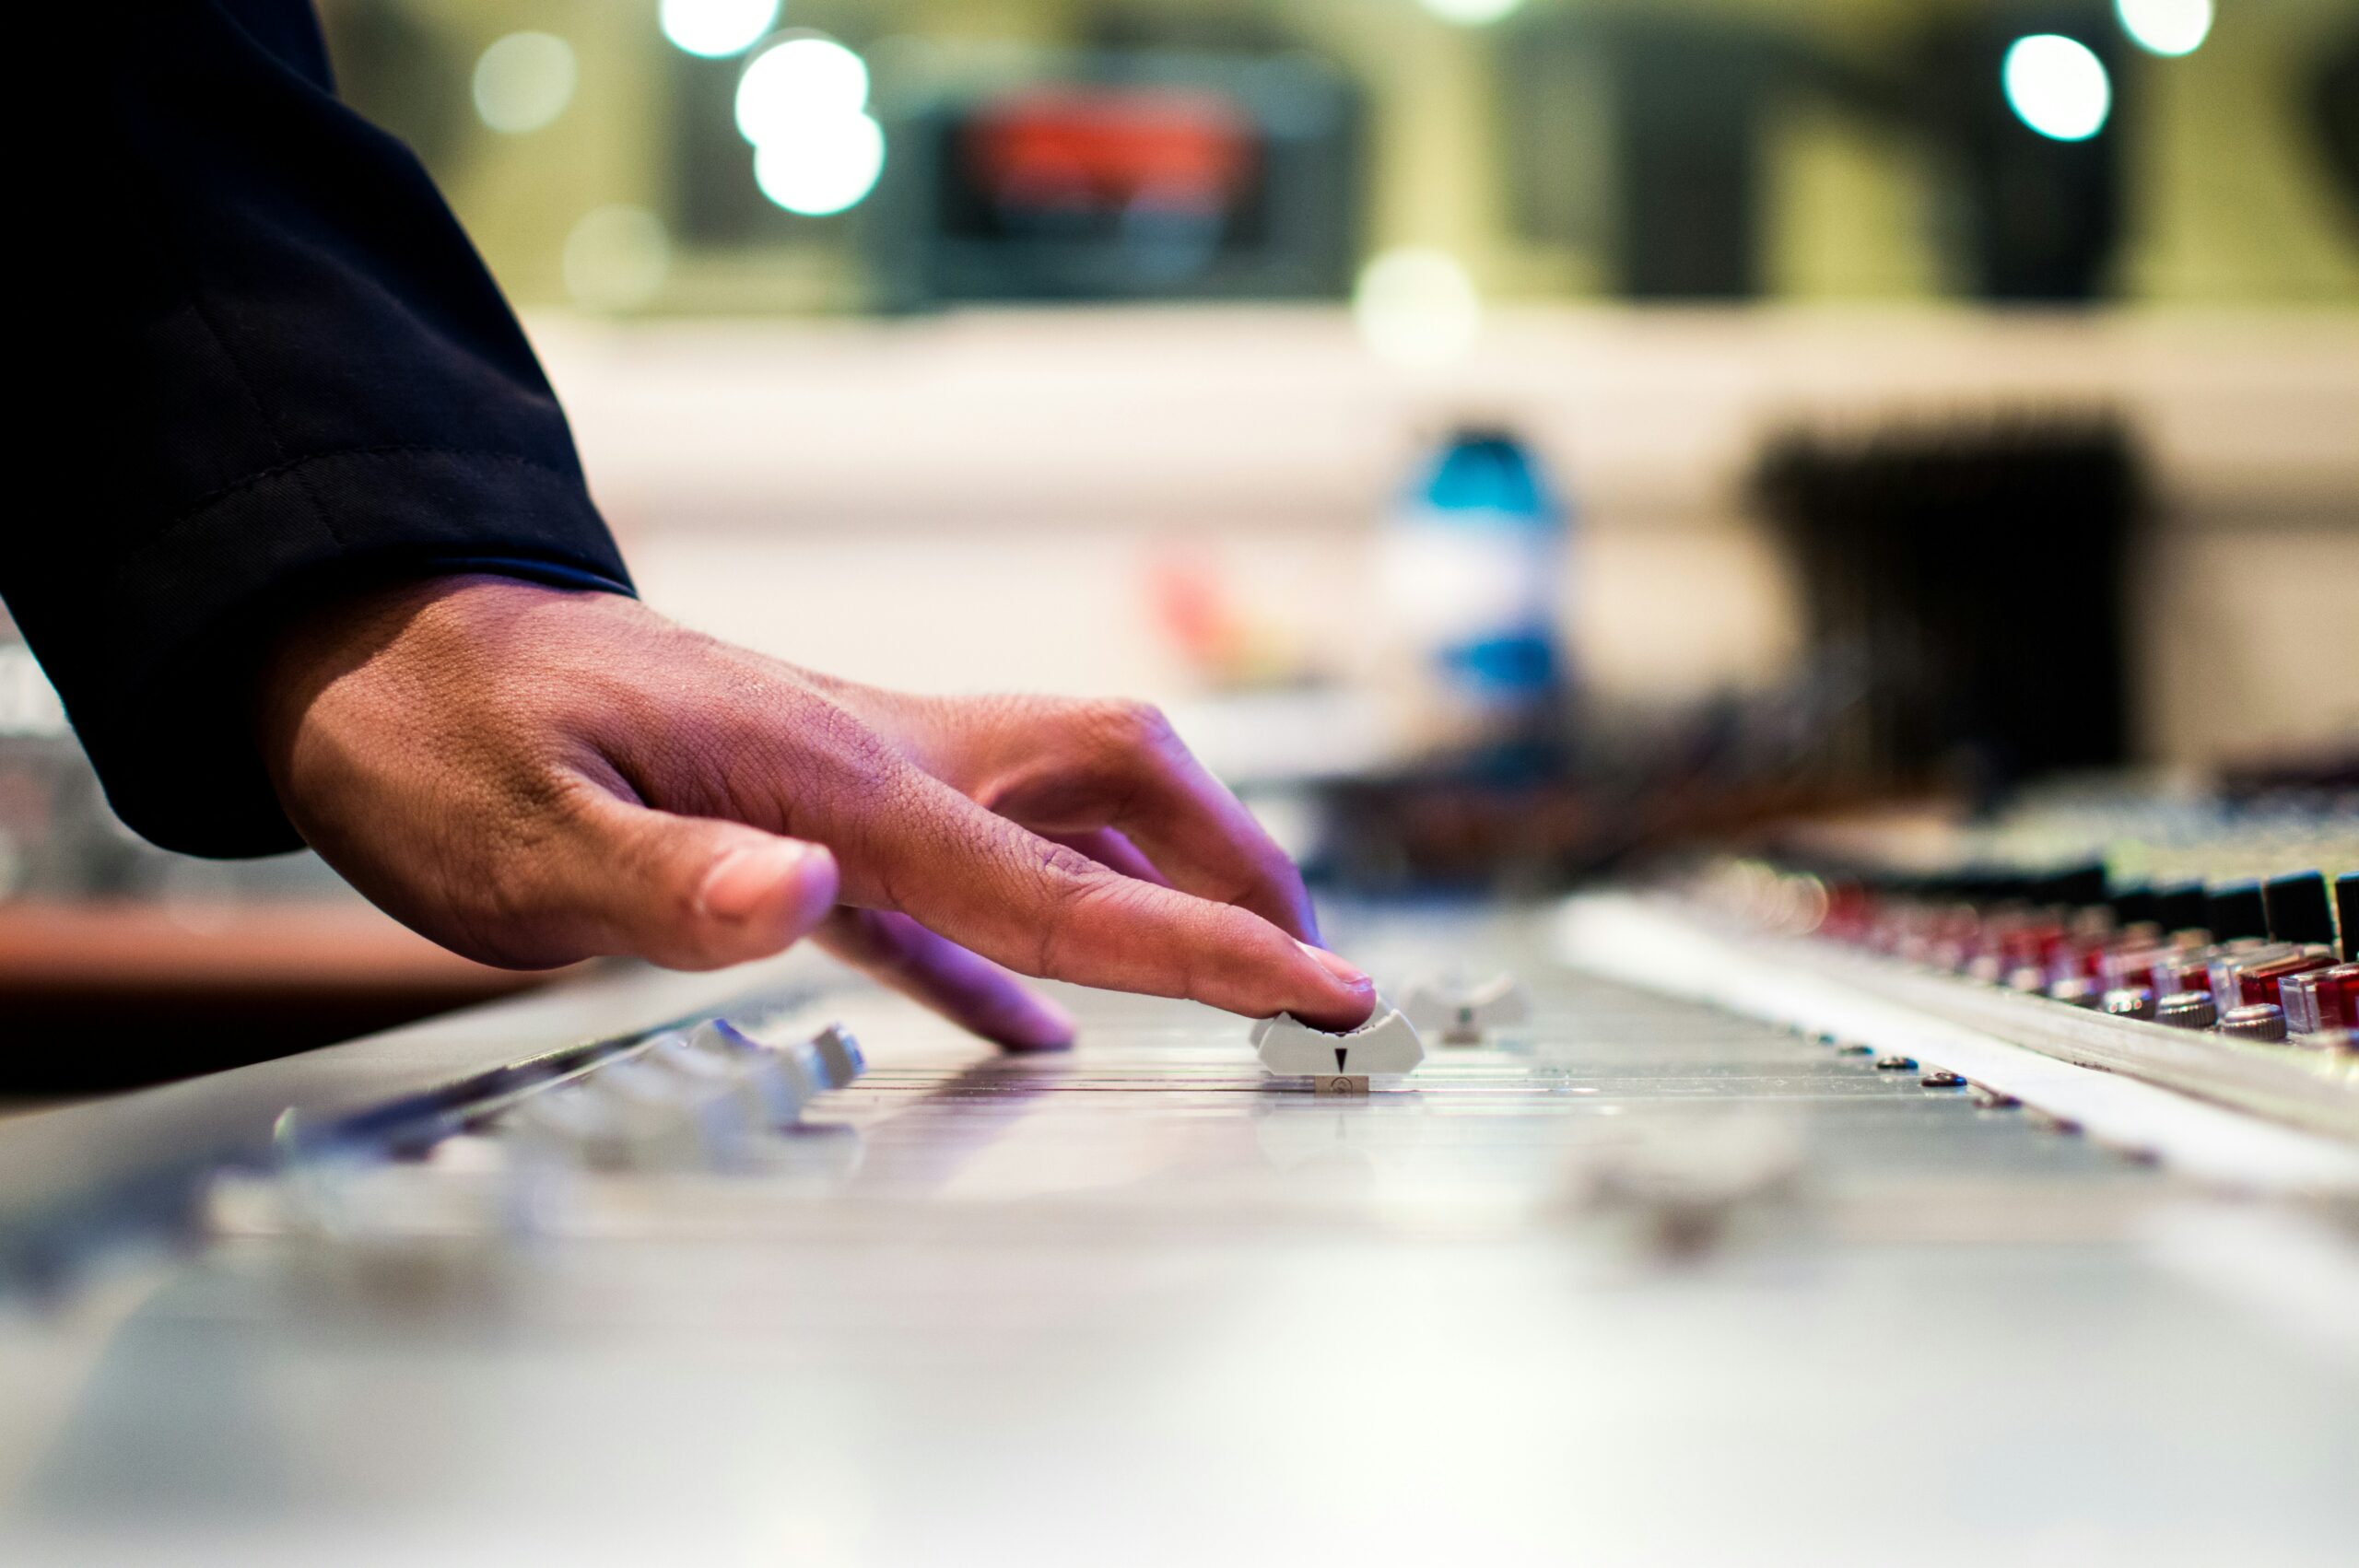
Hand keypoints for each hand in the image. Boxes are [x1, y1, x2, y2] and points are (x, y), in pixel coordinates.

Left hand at [254, 575, 1375, 1047]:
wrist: (378, 643)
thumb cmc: (438, 739)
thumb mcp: (515, 836)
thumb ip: (666, 879)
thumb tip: (807, 896)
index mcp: (832, 776)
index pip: (1053, 879)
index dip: (1200, 941)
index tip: (1319, 986)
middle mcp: (873, 757)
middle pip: (1112, 781)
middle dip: (1229, 865)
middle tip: (1307, 959)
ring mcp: (849, 776)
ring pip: (1058, 808)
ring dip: (1157, 878)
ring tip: (1228, 962)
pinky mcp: (804, 808)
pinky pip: (955, 877)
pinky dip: (1024, 943)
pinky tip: (1035, 1014)